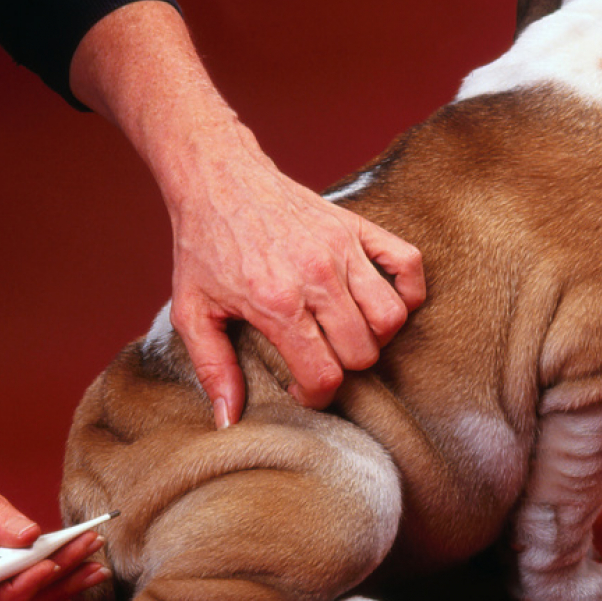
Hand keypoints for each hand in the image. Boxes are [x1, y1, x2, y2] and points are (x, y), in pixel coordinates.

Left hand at [69, 1, 425, 426]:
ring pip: (391, 318)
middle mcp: (316, 276)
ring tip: (344, 332)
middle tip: (317, 356)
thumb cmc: (203, 246)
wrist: (216, 179)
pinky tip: (380, 302)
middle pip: (363, 352)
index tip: (299, 387)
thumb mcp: (192, 312)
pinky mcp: (357, 227)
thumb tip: (227, 421)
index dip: (316, 395)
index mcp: (276, 302)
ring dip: (374, 337)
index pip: (324, 374)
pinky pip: (409, 265)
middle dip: (342, 367)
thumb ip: (213, 369)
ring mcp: (342, 249)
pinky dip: (407, 291)